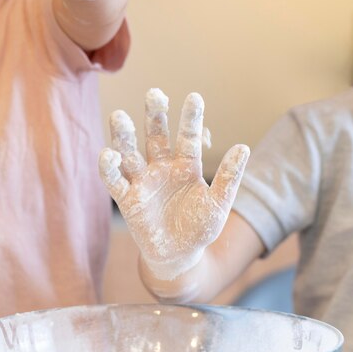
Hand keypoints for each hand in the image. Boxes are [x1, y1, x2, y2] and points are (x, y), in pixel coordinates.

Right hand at [99, 89, 249, 280]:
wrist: (179, 258)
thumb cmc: (200, 229)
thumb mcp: (218, 204)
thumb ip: (229, 177)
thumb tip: (244, 147)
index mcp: (186, 166)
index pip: (188, 137)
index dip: (191, 118)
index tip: (194, 97)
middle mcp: (162, 167)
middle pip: (155, 136)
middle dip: (154, 115)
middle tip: (154, 94)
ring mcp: (143, 181)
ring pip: (130, 152)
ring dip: (123, 135)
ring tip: (119, 116)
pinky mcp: (127, 198)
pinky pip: (114, 180)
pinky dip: (108, 167)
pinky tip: (108, 154)